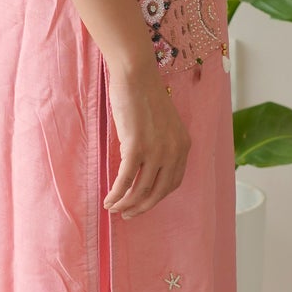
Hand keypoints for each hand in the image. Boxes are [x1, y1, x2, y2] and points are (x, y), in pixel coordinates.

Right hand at [104, 56, 190, 216]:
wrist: (136, 76)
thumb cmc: (145, 95)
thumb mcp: (164, 124)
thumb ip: (162, 144)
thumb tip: (146, 167)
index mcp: (183, 146)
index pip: (173, 183)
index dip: (157, 198)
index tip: (143, 204)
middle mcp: (174, 151)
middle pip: (158, 192)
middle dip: (141, 208)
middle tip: (128, 215)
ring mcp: (156, 151)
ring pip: (140, 190)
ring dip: (126, 204)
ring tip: (114, 209)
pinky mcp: (136, 148)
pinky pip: (125, 180)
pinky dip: (116, 194)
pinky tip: (108, 200)